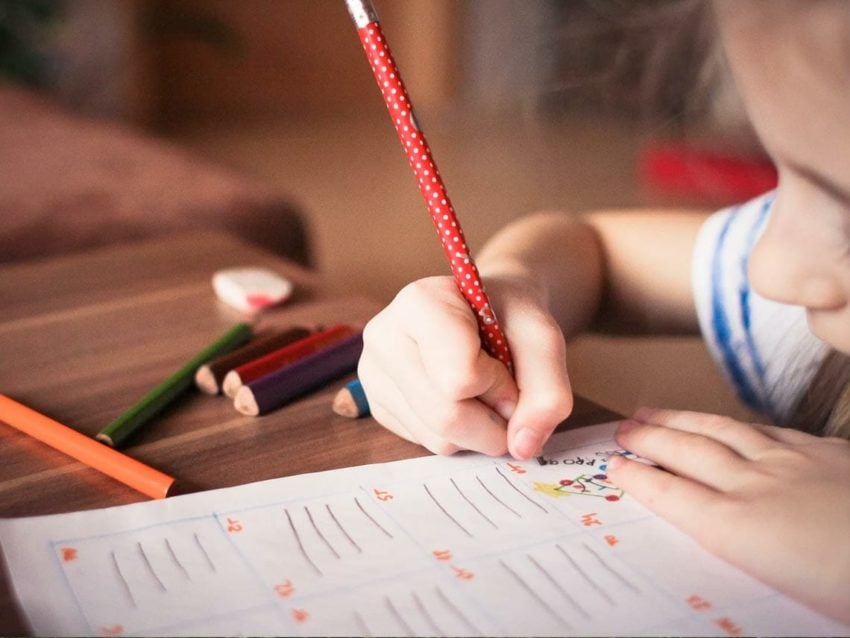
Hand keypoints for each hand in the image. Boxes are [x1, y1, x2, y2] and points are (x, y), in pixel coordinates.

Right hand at [358, 275, 572, 458]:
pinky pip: (426, 444)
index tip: (507, 363)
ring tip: (482, 391)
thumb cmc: (510, 317)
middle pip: (446, 416)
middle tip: (506, 393)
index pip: (459, 378)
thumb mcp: (543, 339)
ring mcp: (374, 374)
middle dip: (493, 420)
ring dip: (479, 430)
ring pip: (437, 438)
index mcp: (419, 303)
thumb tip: (522, 446)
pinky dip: (459, 435)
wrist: (487, 311)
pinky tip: (460, 399)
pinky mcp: (377, 406)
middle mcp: (384, 337)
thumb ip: (548, 391)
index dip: (499, 384)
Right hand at [607, 407, 849, 623]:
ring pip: (723, 432)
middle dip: (650, 438)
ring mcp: (792, 463)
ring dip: (683, 421)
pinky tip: (730, 423)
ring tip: (656, 412)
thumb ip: (740, 554)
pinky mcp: (826, 453)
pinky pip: (768, 430)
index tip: (614, 466)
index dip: (639, 478)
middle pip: (689, 453)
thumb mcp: (783, 591)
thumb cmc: (846, 584)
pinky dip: (737, 424)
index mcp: (740, 529)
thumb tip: (713, 539)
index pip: (673, 495)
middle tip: (623, 428)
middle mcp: (757, 488)